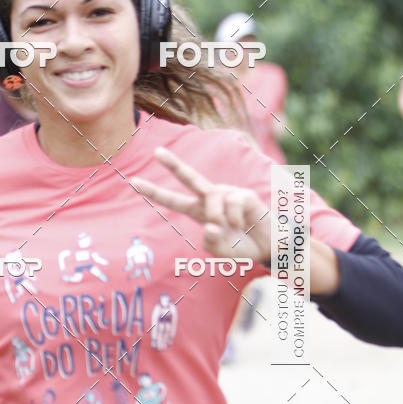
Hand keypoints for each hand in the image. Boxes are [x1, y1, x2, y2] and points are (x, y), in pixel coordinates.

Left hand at [131, 147, 270, 263]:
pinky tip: (245, 222)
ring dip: (220, 220)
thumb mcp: (221, 252)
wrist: (268, 246)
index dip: (153, 192)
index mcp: (199, 211)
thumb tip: (210, 225)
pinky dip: (236, 219)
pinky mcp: (242, 194)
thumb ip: (212, 243)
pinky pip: (232, 204)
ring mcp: (226, 193)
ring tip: (234, 228)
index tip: (133, 182)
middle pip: (189, 178)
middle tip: (156, 151)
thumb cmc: (241, 246)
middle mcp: (210, 198)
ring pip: (212, 200)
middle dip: (173, 164)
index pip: (173, 200)